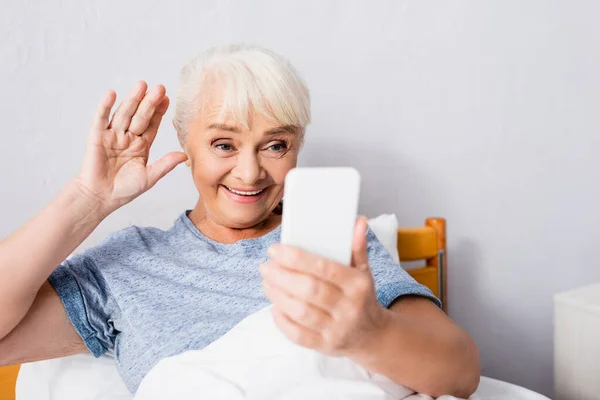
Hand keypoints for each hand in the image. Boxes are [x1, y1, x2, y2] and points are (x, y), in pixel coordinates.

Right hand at [75, 81, 187, 215]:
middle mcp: (128, 137)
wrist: (101, 197)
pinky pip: (101, 119)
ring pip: (124, 114)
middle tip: (159, 88)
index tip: (167, 99)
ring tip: (141, 85)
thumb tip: (184, 155)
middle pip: (140, 116)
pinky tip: (112, 94)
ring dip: (132, 99)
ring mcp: (112, 135)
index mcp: (141, 145)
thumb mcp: (149, 177)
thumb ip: (165, 164)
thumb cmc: (124, 190)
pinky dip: (105, 106)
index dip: (159, 112)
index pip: (152, 125)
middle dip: (149, 102)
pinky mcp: (96, 137)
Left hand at [260, 217, 388, 357]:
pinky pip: (298, 335)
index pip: (324, 269)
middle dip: (282, 276)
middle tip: (266, 265)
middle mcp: (349, 308)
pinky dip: (282, 320)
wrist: (373, 335)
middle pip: (309, 290)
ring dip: (278, 295)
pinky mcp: (325, 346)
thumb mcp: (363, 271)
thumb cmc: (362, 297)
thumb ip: (357, 247)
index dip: (297, 258)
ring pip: (301, 312)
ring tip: (267, 281)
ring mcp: (337, 330)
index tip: (276, 249)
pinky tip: (274, 305)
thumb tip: (358, 221)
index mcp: (358, 285)